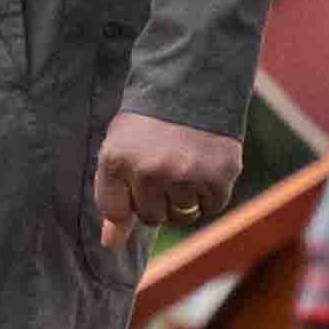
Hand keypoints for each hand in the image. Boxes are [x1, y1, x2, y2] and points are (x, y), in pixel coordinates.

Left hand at [93, 112, 244, 241]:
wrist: (194, 83)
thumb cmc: (149, 123)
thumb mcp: (120, 151)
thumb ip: (113, 199)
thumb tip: (110, 245)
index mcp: (115, 161)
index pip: (116, 211)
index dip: (128, 197)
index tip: (136, 175)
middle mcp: (149, 171)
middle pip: (151, 216)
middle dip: (156, 197)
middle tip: (164, 162)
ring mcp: (185, 174)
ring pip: (181, 214)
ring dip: (184, 195)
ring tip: (185, 160)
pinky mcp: (218, 177)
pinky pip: (210, 207)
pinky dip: (209, 193)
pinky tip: (205, 165)